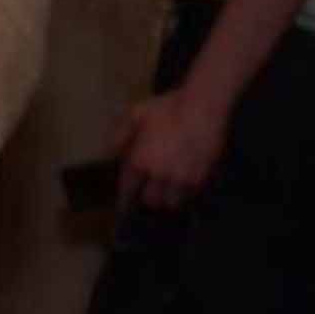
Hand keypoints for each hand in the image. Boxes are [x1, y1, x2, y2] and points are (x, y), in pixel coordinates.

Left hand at [99, 80, 231, 214]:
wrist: (204, 107)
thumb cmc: (167, 107)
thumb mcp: (136, 114)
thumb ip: (120, 134)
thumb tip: (111, 153)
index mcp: (140, 161)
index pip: (128, 190)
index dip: (125, 200)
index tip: (124, 206)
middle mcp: (159, 176)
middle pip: (150, 201)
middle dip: (148, 197)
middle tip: (149, 190)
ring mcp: (181, 180)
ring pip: (171, 202)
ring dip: (167, 198)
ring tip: (168, 189)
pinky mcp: (201, 178)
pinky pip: (190, 195)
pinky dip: (186, 193)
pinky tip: (185, 183)